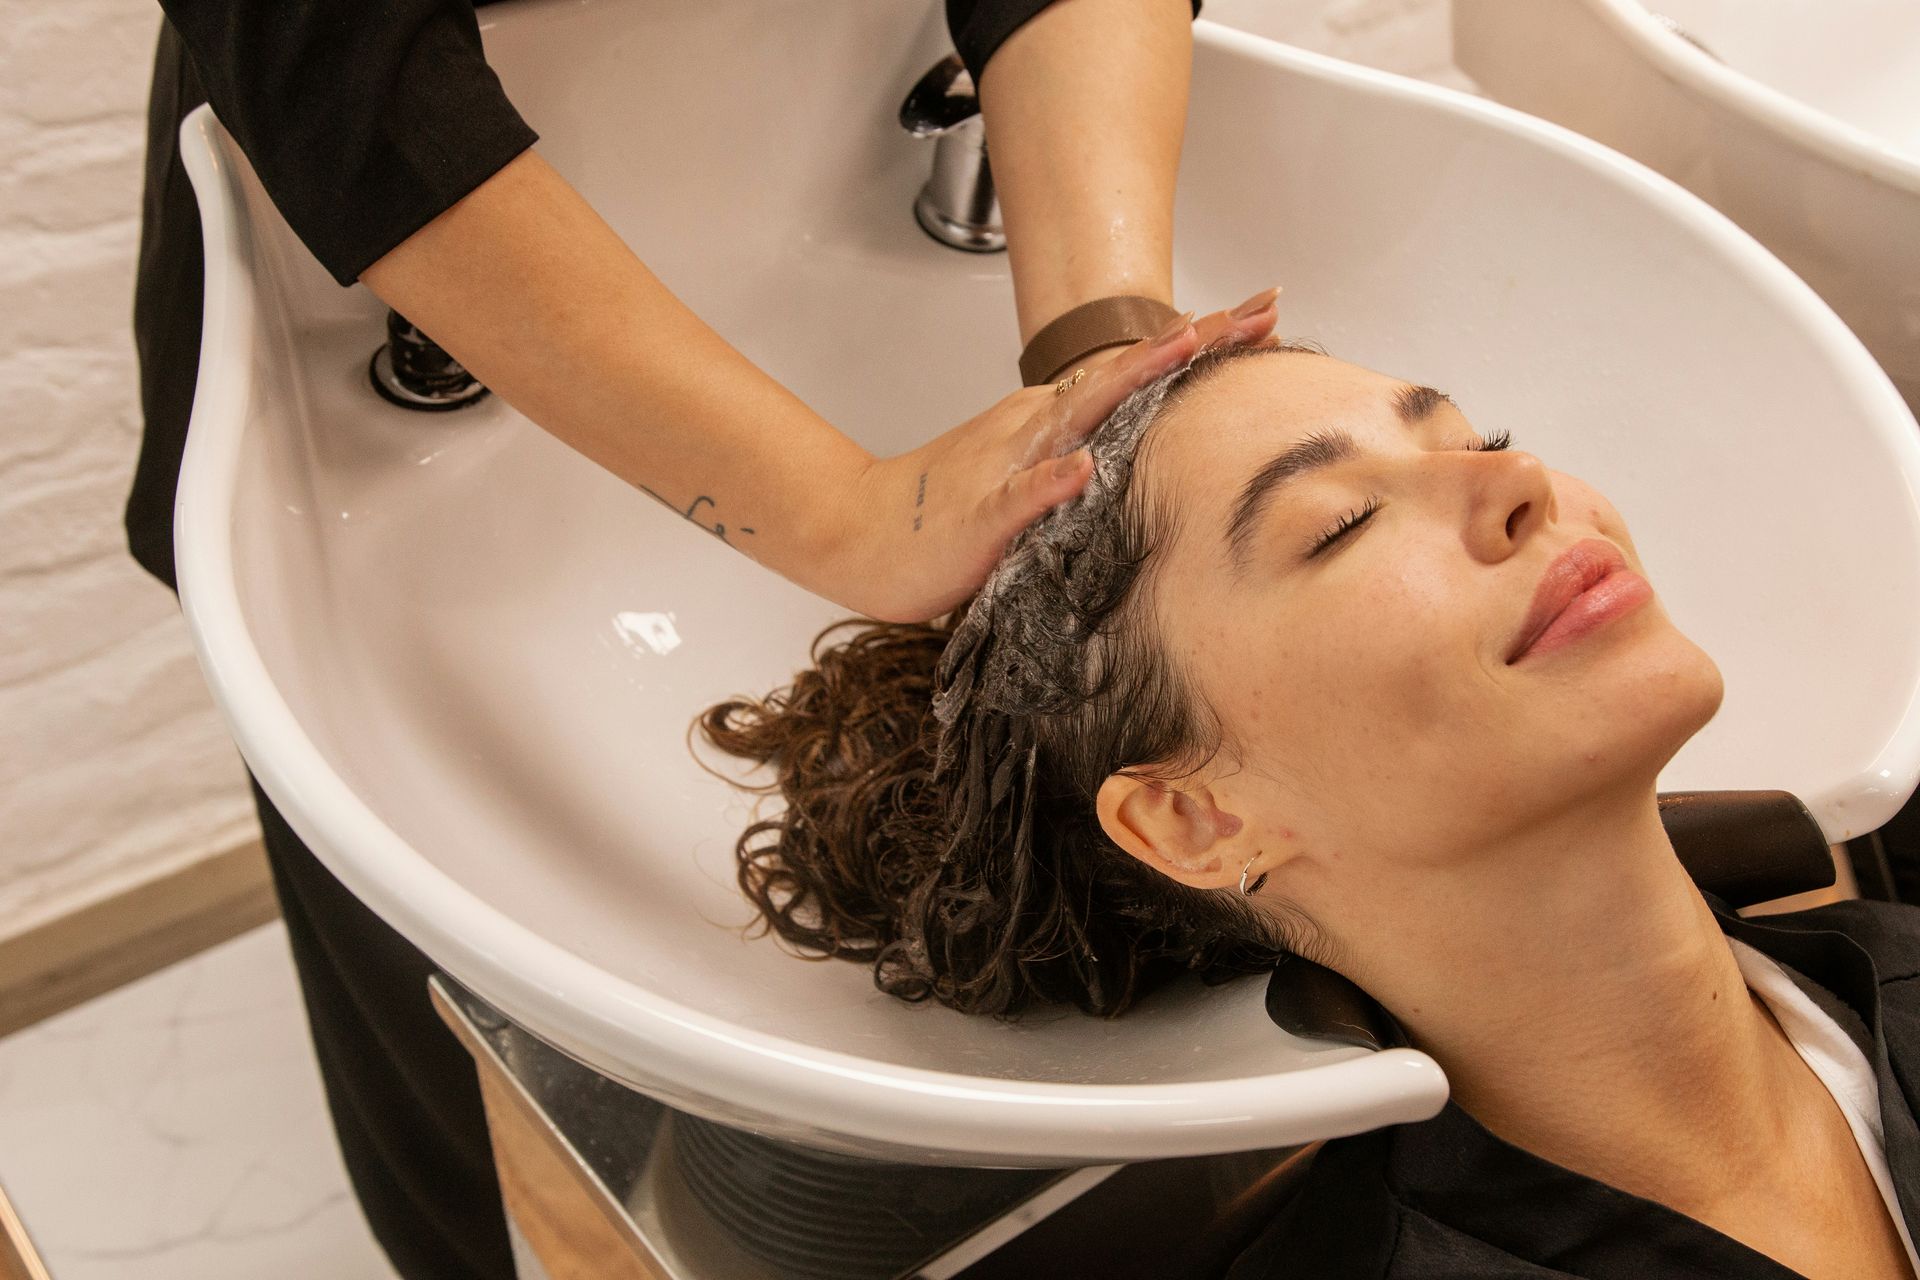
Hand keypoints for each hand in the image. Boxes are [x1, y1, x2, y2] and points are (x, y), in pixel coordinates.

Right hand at [811, 288, 1281, 621]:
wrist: (859, 530)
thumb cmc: (946, 509)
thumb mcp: (1029, 470)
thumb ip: (1084, 453)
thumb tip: (1150, 443)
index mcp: (1053, 418)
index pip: (1138, 371)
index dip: (1201, 342)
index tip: (1264, 313)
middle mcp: (1038, 426)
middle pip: (1125, 373)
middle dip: (1194, 341)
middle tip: (1260, 308)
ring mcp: (1008, 465)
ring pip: (1079, 416)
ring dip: (1133, 379)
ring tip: (1186, 346)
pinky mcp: (980, 516)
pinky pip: (1019, 496)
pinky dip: (1050, 481)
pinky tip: (1082, 469)